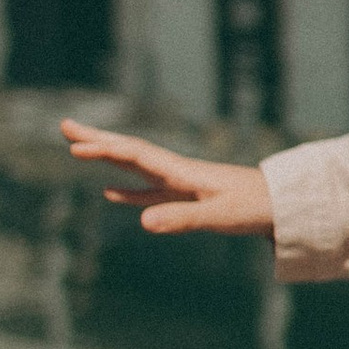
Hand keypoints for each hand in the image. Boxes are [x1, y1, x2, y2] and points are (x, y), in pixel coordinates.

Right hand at [61, 120, 274, 237]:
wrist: (284, 206)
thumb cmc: (255, 209)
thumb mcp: (218, 217)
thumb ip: (182, 219)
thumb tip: (143, 223)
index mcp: (182, 172)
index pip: (136, 155)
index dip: (105, 150)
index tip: (74, 146)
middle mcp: (177, 172)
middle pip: (130, 151)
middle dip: (97, 139)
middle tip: (64, 125)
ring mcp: (181, 185)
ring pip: (135, 167)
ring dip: (106, 158)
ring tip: (77, 149)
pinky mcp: (188, 199)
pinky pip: (149, 192)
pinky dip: (127, 190)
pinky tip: (110, 193)